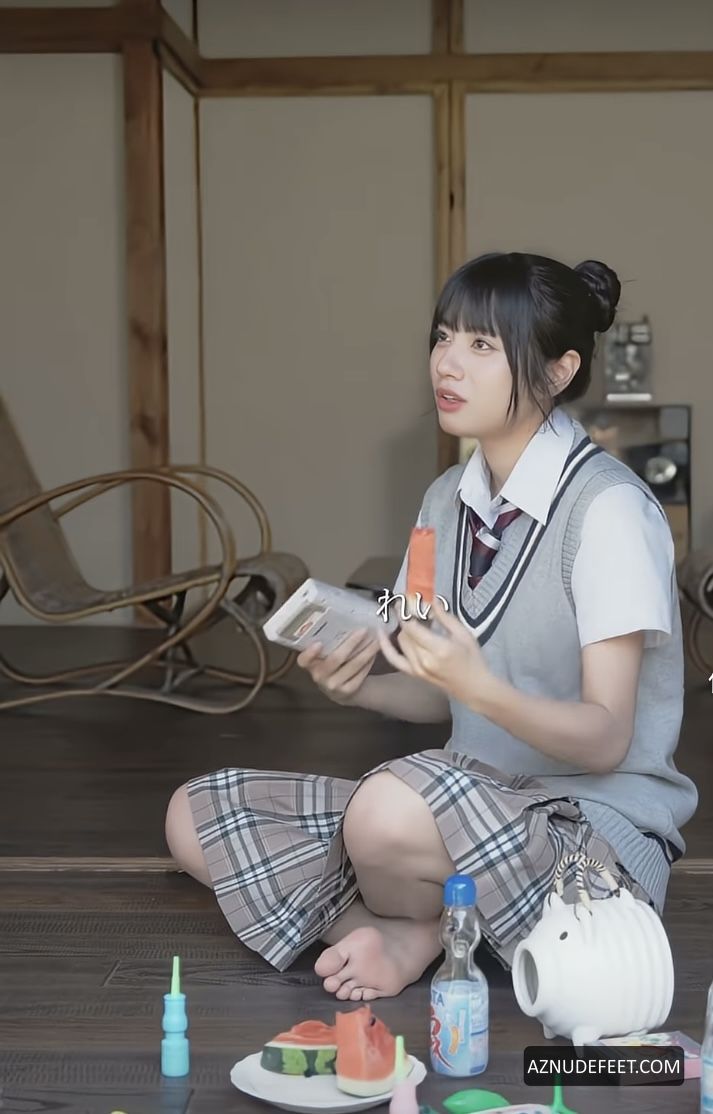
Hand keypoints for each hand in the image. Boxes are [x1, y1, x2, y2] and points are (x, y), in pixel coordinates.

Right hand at [296, 628, 378, 704]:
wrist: (340, 690)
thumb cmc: (330, 664)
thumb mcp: (323, 655)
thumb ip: (327, 643)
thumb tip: (344, 619)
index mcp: (309, 664)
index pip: (303, 660)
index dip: (309, 653)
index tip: (318, 643)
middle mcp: (318, 676)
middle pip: (336, 659)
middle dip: (351, 643)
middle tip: (363, 630)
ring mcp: (333, 686)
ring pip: (353, 666)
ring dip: (366, 651)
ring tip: (376, 639)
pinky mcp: (347, 691)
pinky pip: (360, 674)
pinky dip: (369, 661)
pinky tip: (375, 652)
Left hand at [377, 595, 491, 707]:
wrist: (473, 687)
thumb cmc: (473, 659)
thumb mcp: (463, 634)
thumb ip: (445, 617)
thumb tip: (432, 599)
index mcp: (438, 649)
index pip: (412, 627)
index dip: (404, 612)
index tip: (402, 601)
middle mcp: (423, 660)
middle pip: (405, 634)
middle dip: (406, 620)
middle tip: (413, 610)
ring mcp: (416, 669)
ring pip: (400, 642)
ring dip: (403, 630)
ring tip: (410, 621)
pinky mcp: (413, 674)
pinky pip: (394, 659)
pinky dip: (385, 646)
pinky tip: (380, 633)